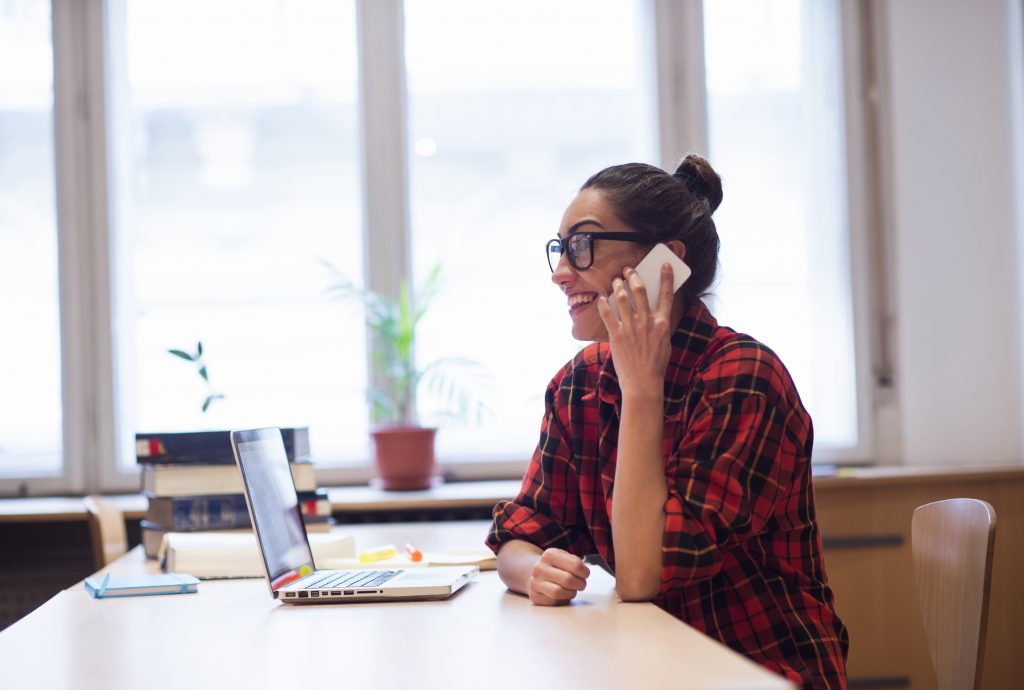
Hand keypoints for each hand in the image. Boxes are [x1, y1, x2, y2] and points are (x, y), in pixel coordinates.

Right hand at [527, 548, 590, 605]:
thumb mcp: (564, 557)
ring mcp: (534, 582)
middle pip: (568, 580)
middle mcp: (539, 568)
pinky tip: (562, 595)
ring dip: (571, 593)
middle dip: (580, 584)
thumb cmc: (555, 566)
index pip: (575, 565)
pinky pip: (553, 602)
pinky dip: (562, 600)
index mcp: (549, 555)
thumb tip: (584, 573)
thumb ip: (575, 562)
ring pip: (558, 592)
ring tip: (572, 590)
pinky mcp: (534, 596)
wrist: (536, 572)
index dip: (584, 572)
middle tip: (582, 584)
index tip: (585, 574)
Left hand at [597, 263, 674, 394]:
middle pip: (639, 290)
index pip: (666, 294)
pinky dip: (603, 303)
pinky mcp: (616, 335)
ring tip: (616, 282)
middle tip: (629, 270)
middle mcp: (647, 322)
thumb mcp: (665, 341)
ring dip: (618, 286)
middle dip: (633, 276)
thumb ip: (659, 324)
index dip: (666, 277)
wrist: (643, 383)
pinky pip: (607, 313)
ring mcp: (630, 327)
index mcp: (662, 323)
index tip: (664, 265)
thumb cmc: (656, 364)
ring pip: (621, 297)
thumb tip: (653, 310)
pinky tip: (601, 298)